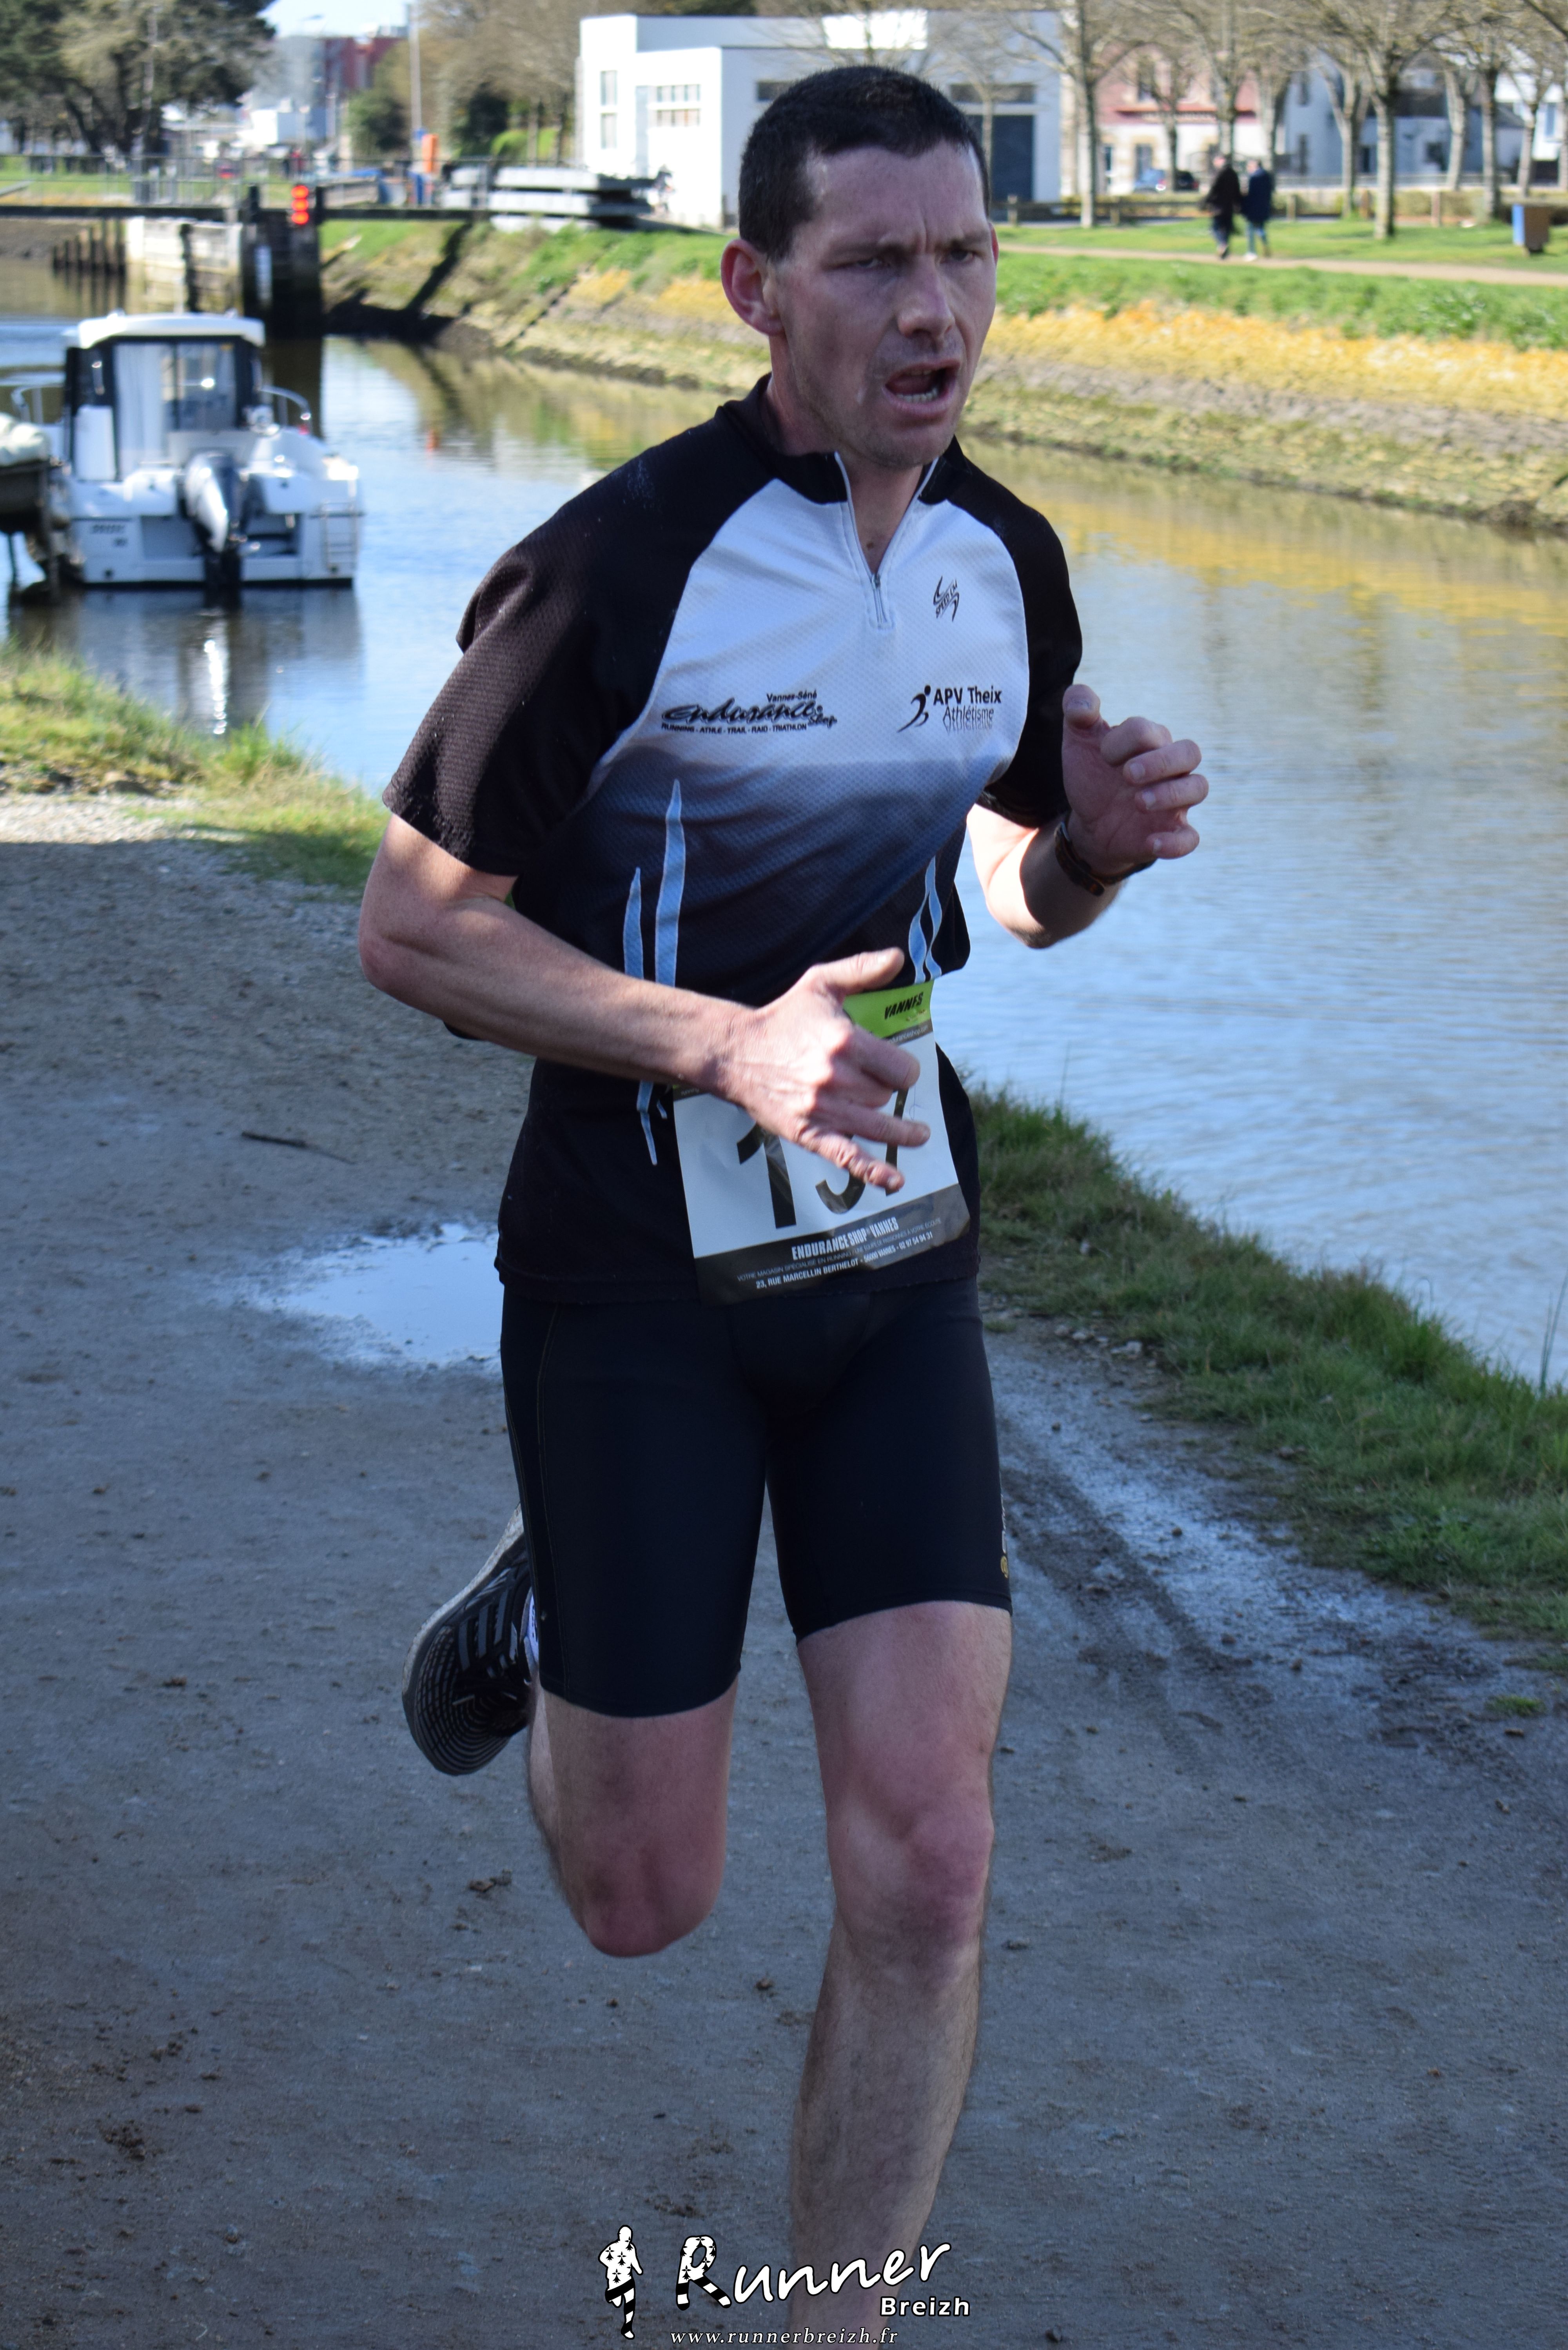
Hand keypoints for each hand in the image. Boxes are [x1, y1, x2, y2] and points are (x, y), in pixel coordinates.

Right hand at [718, 949, 928, 1193]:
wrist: (736, 1052)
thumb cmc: (783, 1017)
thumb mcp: (821, 983)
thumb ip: (862, 970)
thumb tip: (899, 958)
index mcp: (845, 1042)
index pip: (901, 1068)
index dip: (904, 1069)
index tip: (896, 1068)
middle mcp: (836, 1078)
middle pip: (886, 1096)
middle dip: (888, 1091)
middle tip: (881, 1087)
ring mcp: (822, 1109)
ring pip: (876, 1125)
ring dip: (900, 1132)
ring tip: (917, 1135)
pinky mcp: (807, 1133)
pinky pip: (847, 1157)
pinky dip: (873, 1172)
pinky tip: (895, 1180)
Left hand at [1060, 682, 1206, 875]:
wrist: (1088, 821)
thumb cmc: (1092, 775)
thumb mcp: (1078, 741)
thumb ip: (1078, 711)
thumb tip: (1080, 704)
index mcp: (1150, 742)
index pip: (1151, 731)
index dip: (1126, 740)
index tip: (1103, 756)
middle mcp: (1170, 768)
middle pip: (1189, 752)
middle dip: (1160, 761)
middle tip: (1128, 774)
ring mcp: (1175, 800)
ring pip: (1197, 788)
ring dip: (1170, 794)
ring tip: (1137, 802)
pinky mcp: (1170, 831)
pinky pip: (1190, 838)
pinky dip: (1175, 842)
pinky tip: (1151, 842)